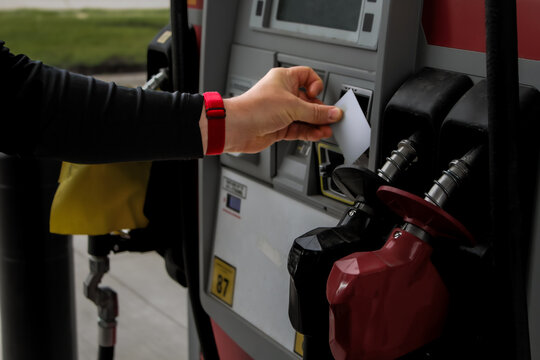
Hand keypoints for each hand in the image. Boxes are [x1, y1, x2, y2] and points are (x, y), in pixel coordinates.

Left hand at [200, 66, 342, 153]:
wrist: (237, 128)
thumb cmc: (254, 108)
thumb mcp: (292, 106)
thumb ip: (316, 112)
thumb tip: (333, 113)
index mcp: (284, 79)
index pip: (307, 76)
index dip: (316, 85)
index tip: (319, 95)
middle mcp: (282, 94)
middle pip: (309, 101)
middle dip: (320, 110)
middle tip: (331, 118)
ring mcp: (280, 112)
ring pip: (304, 117)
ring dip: (316, 124)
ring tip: (327, 129)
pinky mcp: (279, 127)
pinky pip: (299, 129)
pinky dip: (308, 132)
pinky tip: (317, 135)